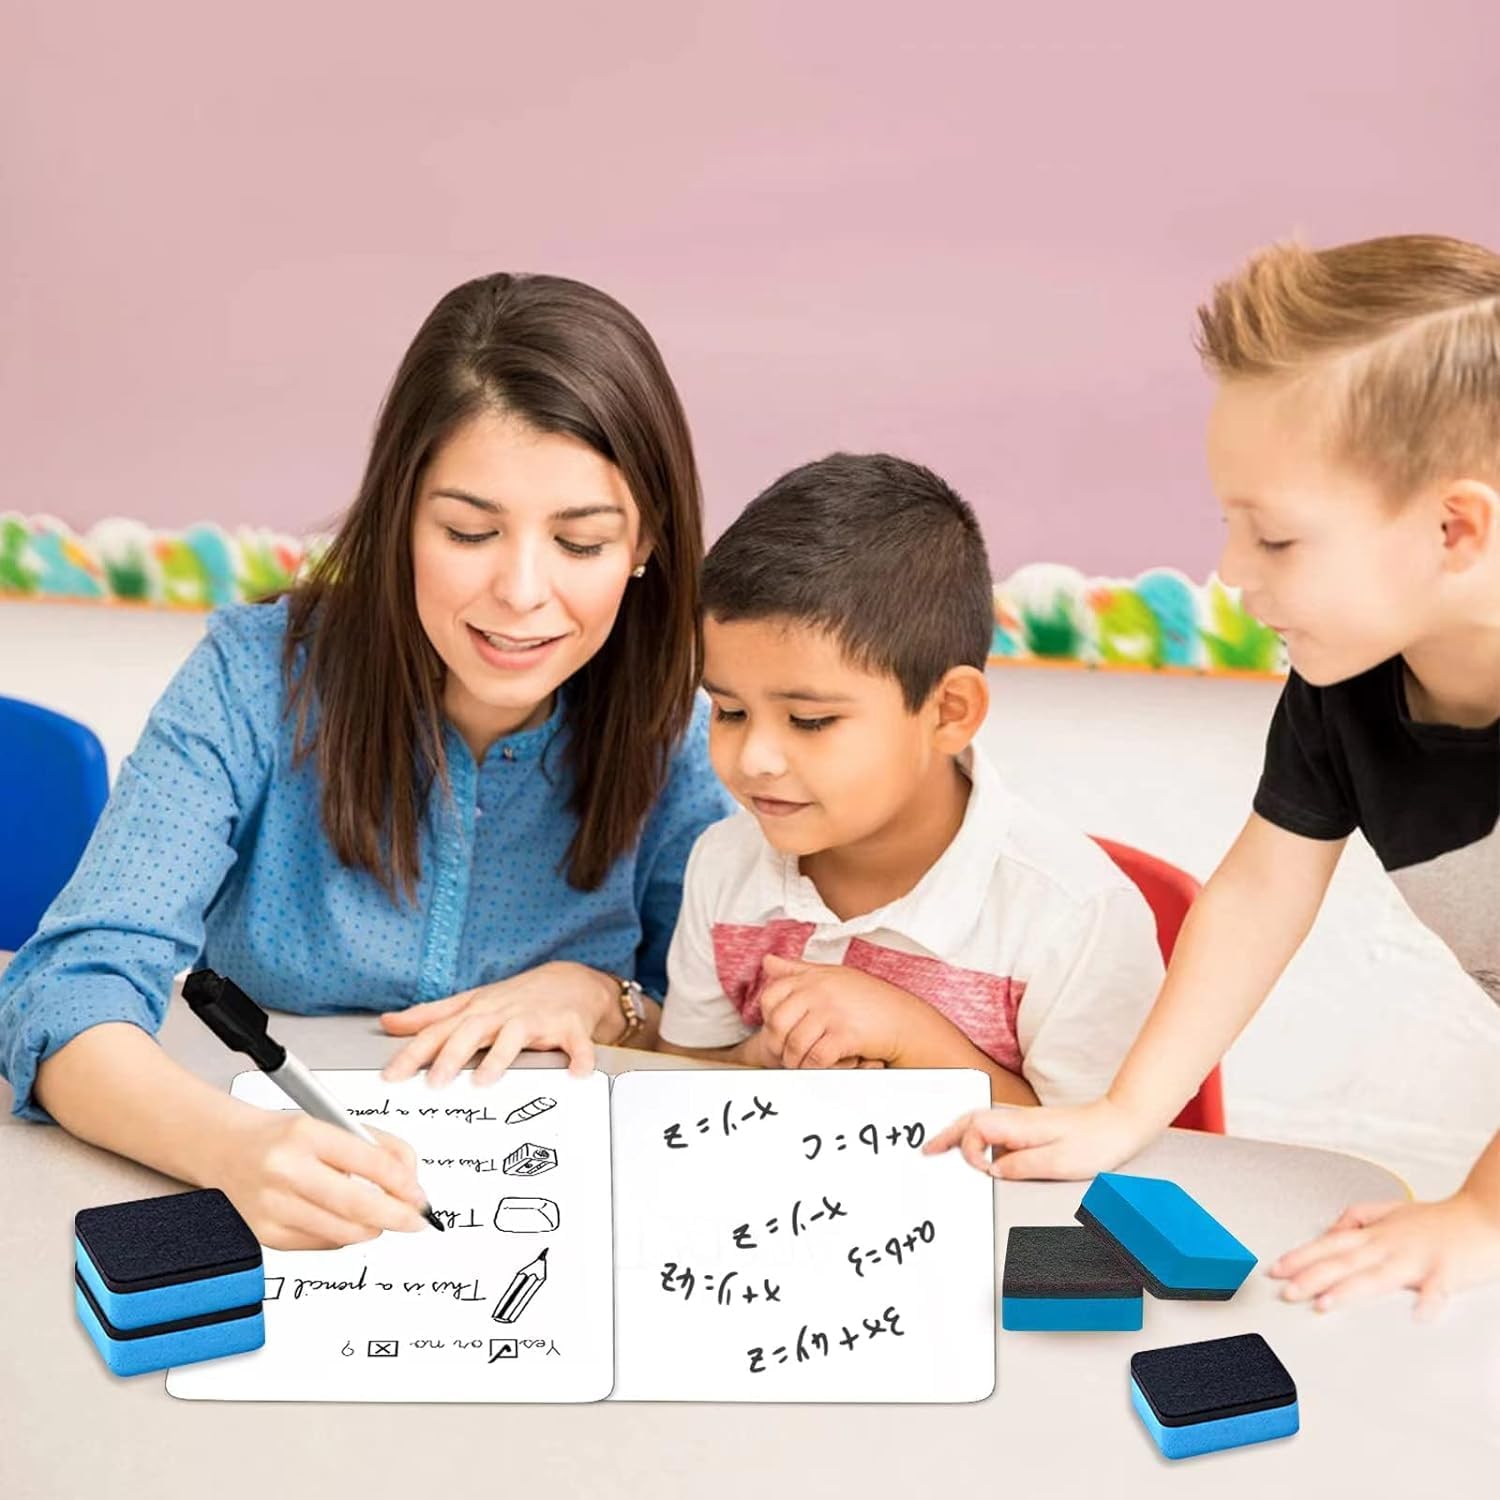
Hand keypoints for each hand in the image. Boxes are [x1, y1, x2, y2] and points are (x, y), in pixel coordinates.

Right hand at [217, 1108, 426, 1249]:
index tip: (420, 1195)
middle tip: (417, 1220)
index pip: (369, 1163)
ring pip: (342, 1232)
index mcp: (307, 1134)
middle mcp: (287, 1170)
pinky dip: (344, 1237)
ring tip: (382, 1219)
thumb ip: (378, 1147)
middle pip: (357, 1206)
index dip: (404, 1184)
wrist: (226, 1147)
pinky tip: (345, 1221)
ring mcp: (273, 1205)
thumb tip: (411, 1182)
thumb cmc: (283, 1136)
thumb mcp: (332, 1123)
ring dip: (373, 1229)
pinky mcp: (266, 1233)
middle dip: (397, 1217)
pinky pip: (321, 1245)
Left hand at [380, 962, 617, 1084]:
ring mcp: (537, 1019)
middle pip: (473, 1029)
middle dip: (452, 1055)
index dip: (414, 1052)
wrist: (573, 981)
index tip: (391, 1075)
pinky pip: (576, 1043)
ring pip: (516, 1035)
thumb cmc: (517, 998)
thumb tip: (389, 1022)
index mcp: (478, 1011)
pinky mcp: (571, 1027)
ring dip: (500, 1056)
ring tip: (483, 1080)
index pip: (440, 1030)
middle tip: (434, 1082)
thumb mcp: (472, 1003)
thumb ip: (431, 1016)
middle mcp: (504, 1013)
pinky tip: (576, 1073)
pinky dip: (579, 1057)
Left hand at [757, 954, 917, 1068]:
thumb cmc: (868, 999)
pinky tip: (822, 1067)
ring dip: (795, 1062)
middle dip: (777, 1046)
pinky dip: (814, 1069)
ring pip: (794, 1045)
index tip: (780, 1032)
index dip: (768, 1019)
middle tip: (786, 1056)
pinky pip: (816, 1057)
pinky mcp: (845, 1034)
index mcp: (812, 977)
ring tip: (803, 1066)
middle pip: (777, 1023)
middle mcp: (819, 991)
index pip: (770, 997)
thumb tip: (767, 961)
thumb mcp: (831, 975)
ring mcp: (832, 1012)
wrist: (904, 1019)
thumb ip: (798, 970)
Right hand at [923, 1096, 1149, 1178]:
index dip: (970, 1151)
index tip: (981, 1171)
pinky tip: (977, 1145)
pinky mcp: (1031, 1126)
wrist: (1119, 1124)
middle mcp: (1017, 1118)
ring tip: (942, 1147)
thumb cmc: (1094, 1143)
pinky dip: (975, 1133)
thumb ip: (1020, 1165)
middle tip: (927, 1150)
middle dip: (945, 1134)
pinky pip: (993, 1126)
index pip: (976, 1131)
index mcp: (1019, 1124)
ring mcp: (1023, 1120)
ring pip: (979, 1120)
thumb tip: (991, 1170)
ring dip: (957, 1132)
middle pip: (969, 1119)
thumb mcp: (1058, 1162)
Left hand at [1270, 1191, 1499, 1317]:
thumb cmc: (1438, 1220)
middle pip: (1344, 1262)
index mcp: (1376, 1235)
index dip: (1301, 1257)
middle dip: (1312, 1277)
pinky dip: (1429, 1301)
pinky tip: (1418, 1314)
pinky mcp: (1448, 1270)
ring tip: (1325, 1303)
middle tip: (1286, 1291)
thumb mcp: (1391, 1211)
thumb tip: (1331, 1230)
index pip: (1329, 1245)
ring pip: (1378, 1276)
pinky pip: (1438, 1288)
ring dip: (1350, 1290)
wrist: (1485, 1214)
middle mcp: (1390, 1245)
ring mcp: (1417, 1258)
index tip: (1276, 1269)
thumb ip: (1358, 1219)